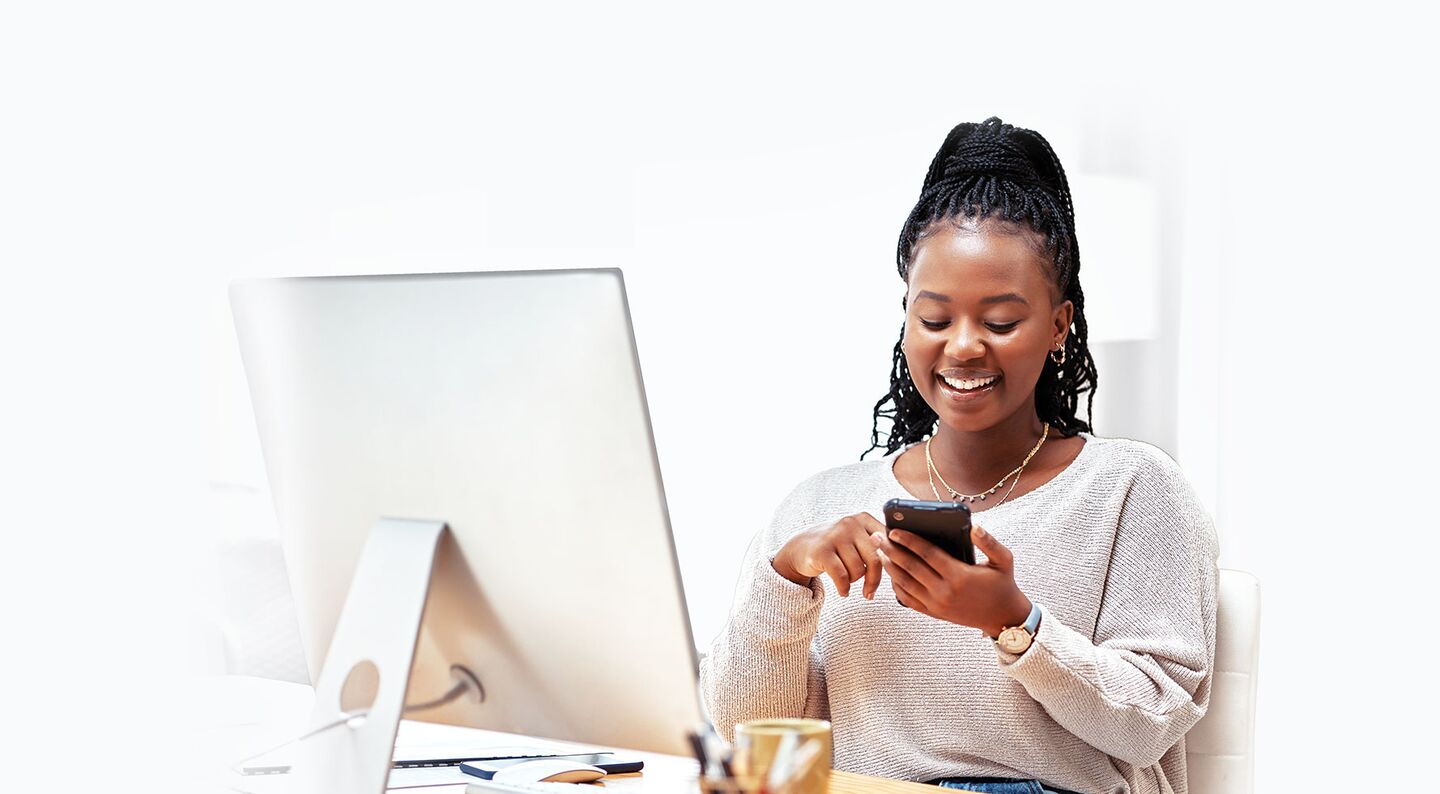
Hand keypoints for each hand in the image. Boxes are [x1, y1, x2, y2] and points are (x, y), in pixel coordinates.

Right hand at [772, 512, 886, 598]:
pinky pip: (842, 577)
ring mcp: (834, 535)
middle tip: (869, 592)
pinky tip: (843, 591)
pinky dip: (844, 588)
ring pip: (858, 570)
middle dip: (874, 580)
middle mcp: (850, 523)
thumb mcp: (857, 539)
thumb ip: (878, 547)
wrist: (801, 548)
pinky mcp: (821, 550)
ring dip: (854, 582)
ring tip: (847, 580)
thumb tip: (897, 563)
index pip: (887, 545)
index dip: (890, 564)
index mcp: (864, 519)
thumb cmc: (837, 547)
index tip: (885, 577)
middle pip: (875, 559)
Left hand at [873, 524, 1031, 636]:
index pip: (926, 553)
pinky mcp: (934, 613)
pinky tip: (890, 574)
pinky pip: (908, 599)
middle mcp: (944, 591)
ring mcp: (937, 604)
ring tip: (879, 552)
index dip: (908, 540)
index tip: (893, 530)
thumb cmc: (1003, 584)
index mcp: (959, 575)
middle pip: (910, 567)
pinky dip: (896, 587)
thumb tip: (974, 526)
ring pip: (905, 584)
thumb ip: (989, 542)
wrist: (1003, 618)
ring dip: (890, 567)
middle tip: (877, 537)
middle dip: (891, 550)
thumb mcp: (1004, 560)